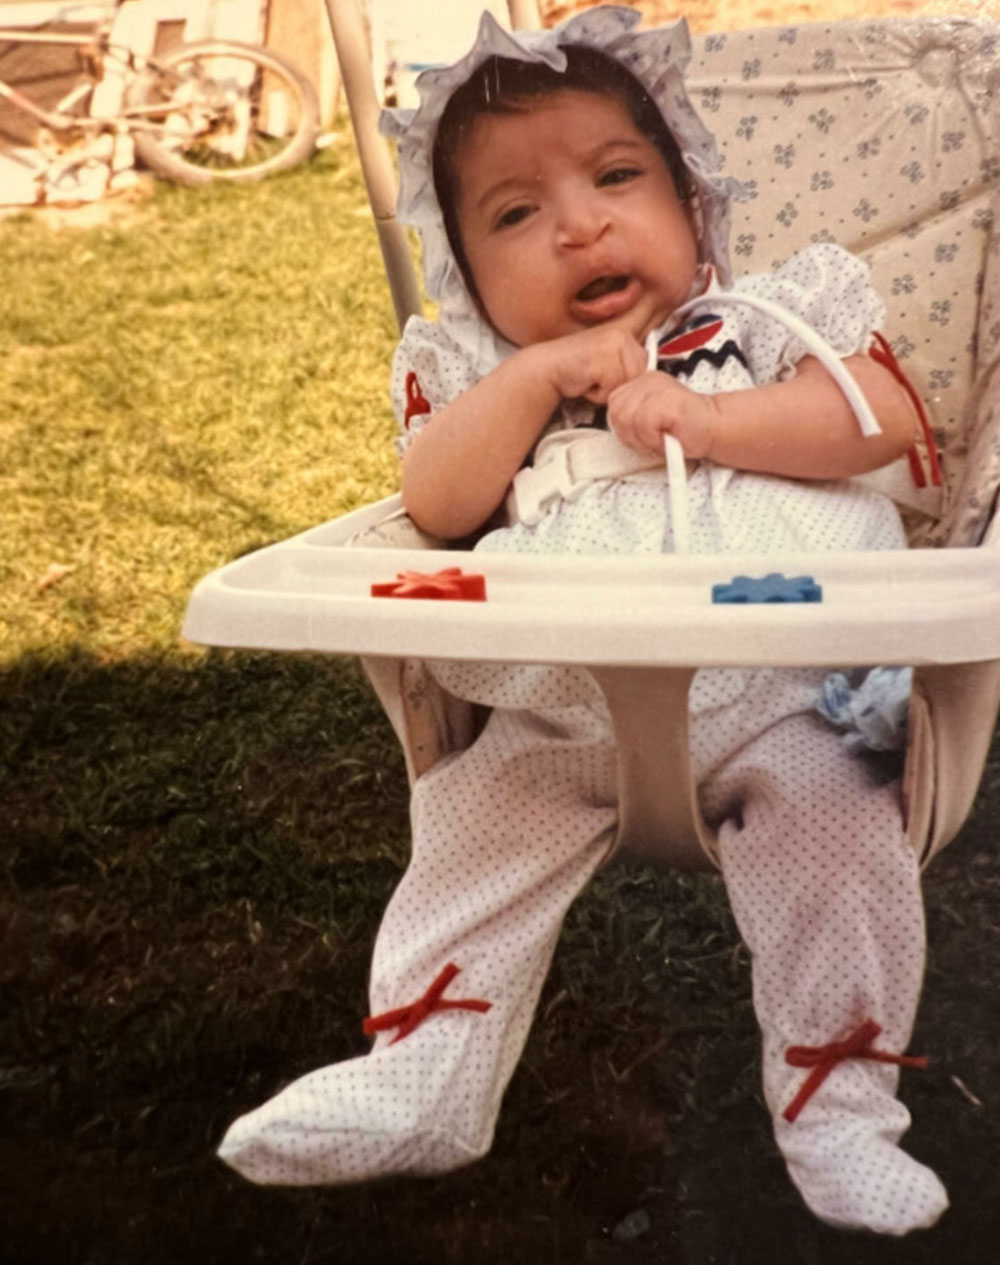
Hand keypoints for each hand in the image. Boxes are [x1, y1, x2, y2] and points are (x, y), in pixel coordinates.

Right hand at [532, 323, 647, 403]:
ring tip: (590, 378)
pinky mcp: (604, 357)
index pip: (645, 367)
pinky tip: (585, 380)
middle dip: (617, 386)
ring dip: (607, 391)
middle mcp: (623, 335)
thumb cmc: (577, 369)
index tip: (606, 374)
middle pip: (638, 378)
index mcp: (626, 334)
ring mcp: (614, 344)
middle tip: (596, 376)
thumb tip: (650, 378)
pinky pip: (611, 390)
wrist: (548, 368)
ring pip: (626, 385)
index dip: (627, 379)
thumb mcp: (610, 363)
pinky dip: (597, 394)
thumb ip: (629, 365)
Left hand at [606, 371, 719, 458]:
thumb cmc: (682, 429)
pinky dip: (654, 439)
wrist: (713, 427)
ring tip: (663, 437)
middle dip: (632, 435)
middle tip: (655, 439)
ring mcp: (656, 387)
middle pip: (617, 414)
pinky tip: (670, 436)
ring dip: (644, 438)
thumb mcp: (647, 422)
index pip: (614, 407)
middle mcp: (646, 380)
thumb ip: (629, 419)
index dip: (625, 428)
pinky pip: (644, 425)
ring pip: (627, 420)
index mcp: (640, 383)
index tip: (646, 434)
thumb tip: (615, 427)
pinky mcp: (666, 399)